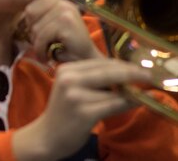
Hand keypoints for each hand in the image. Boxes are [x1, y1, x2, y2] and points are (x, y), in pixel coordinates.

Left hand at [7, 0, 101, 62]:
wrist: (84, 62)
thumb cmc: (64, 44)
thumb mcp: (50, 23)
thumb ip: (39, 11)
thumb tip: (24, 7)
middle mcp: (64, 0)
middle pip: (30, 10)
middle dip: (33, 29)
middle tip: (47, 39)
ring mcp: (66, 10)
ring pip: (34, 25)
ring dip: (38, 42)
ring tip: (50, 46)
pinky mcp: (66, 22)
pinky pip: (41, 36)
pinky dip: (42, 49)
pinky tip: (51, 53)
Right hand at [13, 59, 146, 159]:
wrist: (48, 135)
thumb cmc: (63, 111)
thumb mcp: (72, 88)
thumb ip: (92, 78)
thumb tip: (125, 73)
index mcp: (66, 69)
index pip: (100, 62)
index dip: (123, 64)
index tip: (138, 67)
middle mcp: (69, 79)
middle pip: (109, 71)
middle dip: (132, 73)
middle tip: (148, 75)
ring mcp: (76, 96)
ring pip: (114, 90)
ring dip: (131, 93)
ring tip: (139, 94)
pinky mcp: (84, 112)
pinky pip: (115, 105)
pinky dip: (128, 103)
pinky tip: (136, 103)